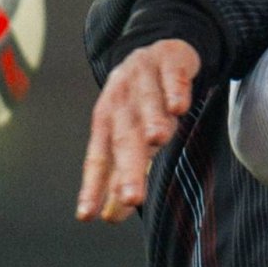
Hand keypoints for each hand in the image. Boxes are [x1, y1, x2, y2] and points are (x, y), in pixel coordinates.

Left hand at [76, 39, 202, 221]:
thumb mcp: (127, 136)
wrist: (158, 50)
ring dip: (151, 120)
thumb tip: (110, 216)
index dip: (93, 186)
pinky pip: (172, 77)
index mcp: (107, 124)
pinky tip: (179, 106)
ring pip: (147, 103)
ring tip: (157, 140)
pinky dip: (176, 89)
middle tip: (131, 198)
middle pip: (124, 137)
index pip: (98, 158)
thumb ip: (119, 174)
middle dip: (128, 167)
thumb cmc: (140, 103)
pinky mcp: (169, 62)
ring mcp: (143, 79)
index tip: (87, 215)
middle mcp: (121, 102)